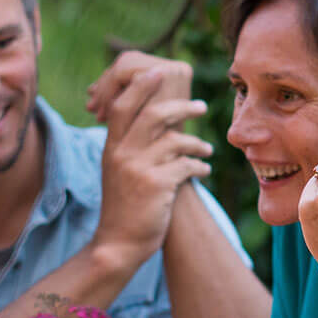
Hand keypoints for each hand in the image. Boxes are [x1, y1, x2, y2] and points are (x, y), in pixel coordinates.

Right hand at [86, 52, 212, 268]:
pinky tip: (203, 171)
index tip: (160, 72)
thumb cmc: (124, 206)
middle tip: (201, 107)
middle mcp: (121, 154)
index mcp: (111, 147)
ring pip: (174, 140)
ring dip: (196, 143)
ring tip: (206, 150)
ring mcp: (138, 169)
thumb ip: (130, 146)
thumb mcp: (118, 171)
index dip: (140, 86)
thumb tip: (156, 119)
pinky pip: (185, 165)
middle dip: (180, 106)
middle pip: (152, 115)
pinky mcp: (155, 186)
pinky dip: (199, 165)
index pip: (122, 106)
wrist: (118, 244)